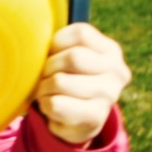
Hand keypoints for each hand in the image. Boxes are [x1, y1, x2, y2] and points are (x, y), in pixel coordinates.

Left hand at [33, 23, 130, 144]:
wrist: (74, 117)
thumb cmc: (65, 76)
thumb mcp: (68, 53)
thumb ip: (59, 43)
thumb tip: (34, 36)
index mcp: (111, 50)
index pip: (81, 34)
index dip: (56, 43)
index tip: (52, 54)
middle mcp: (117, 72)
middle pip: (73, 57)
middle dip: (49, 66)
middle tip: (45, 75)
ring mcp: (109, 96)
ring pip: (60, 81)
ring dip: (43, 87)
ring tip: (47, 91)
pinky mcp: (96, 118)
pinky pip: (56, 104)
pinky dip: (44, 104)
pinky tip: (52, 106)